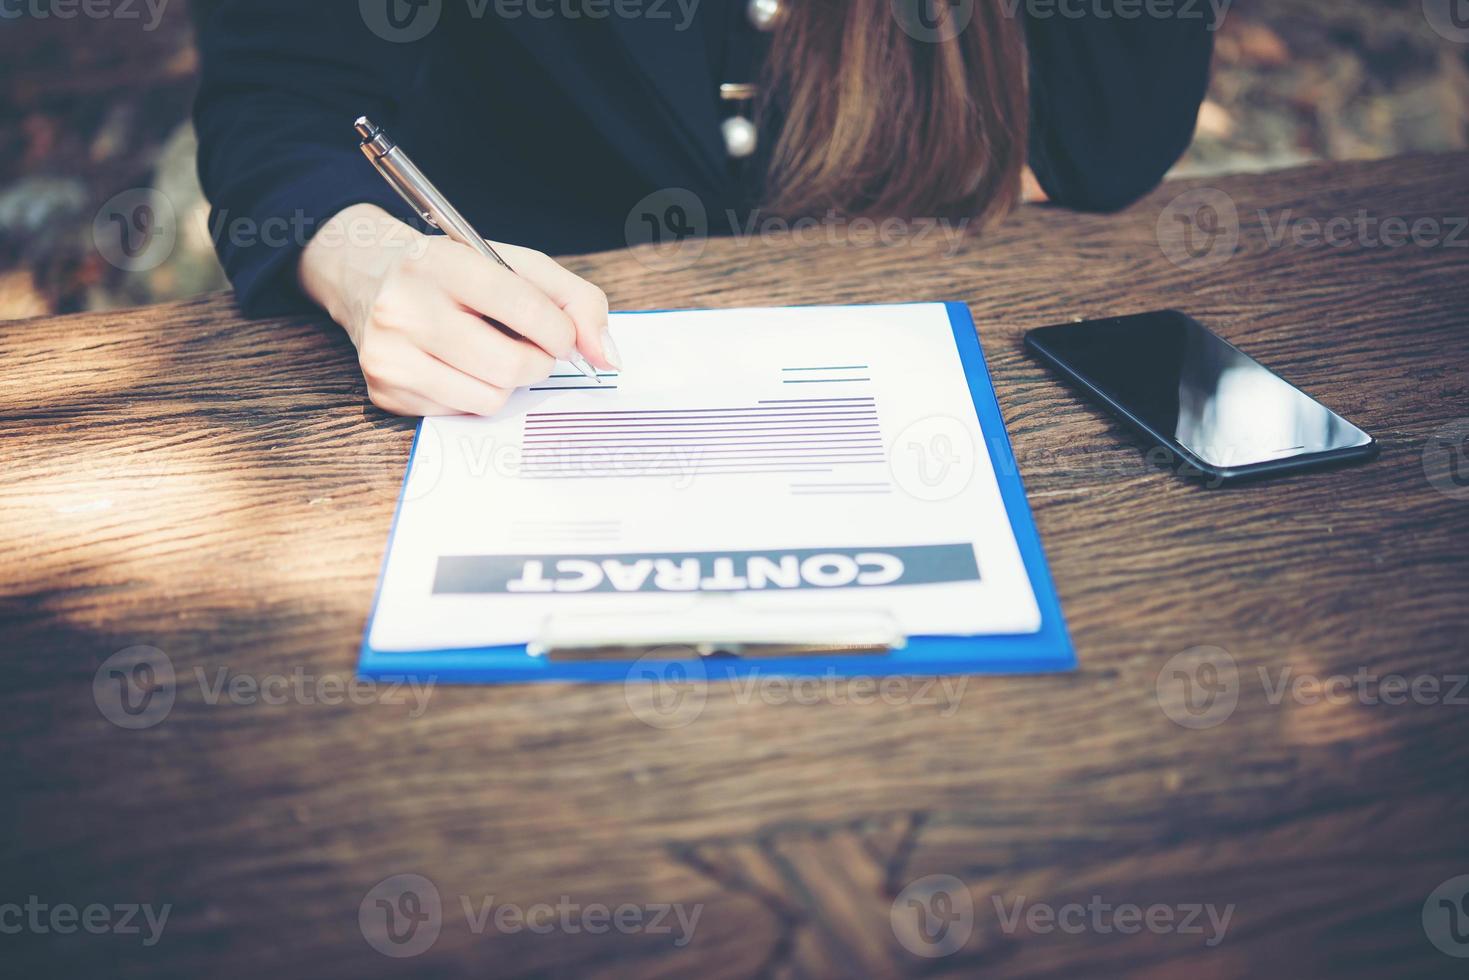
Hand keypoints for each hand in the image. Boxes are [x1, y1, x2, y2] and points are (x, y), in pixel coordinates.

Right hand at [298, 203, 619, 415]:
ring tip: (490, 352)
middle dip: (538, 363)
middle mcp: (405, 308)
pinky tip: (458, 366)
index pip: (526, 309)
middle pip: (511, 366)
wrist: (372, 279)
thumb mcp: (517, 265)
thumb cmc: (458, 274)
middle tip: (531, 348)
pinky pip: (461, 412)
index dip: (561, 332)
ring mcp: (390, 354)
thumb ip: (576, 301)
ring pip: (489, 398)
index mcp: (441, 263)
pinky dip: (474, 393)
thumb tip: (607, 357)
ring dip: (506, 383)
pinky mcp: (386, 391)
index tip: (562, 335)